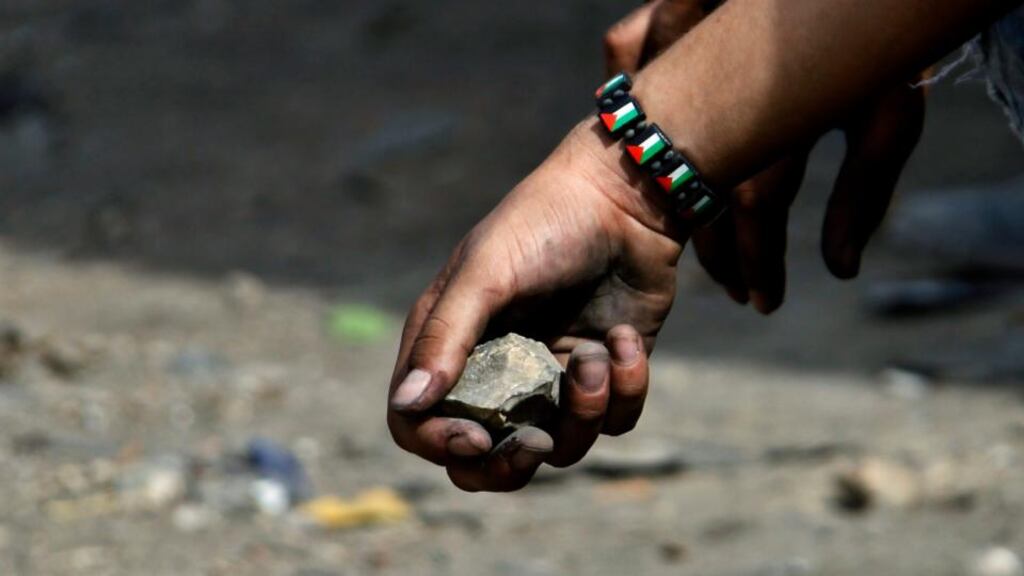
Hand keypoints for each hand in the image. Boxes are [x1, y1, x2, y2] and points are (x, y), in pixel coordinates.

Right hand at [387, 123, 681, 490]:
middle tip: (535, 443)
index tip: (477, 437)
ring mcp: (551, 377)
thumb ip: (446, 338)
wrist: (626, 197)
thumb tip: (408, 404)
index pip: (417, 421)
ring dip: (583, 410)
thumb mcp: (485, 274)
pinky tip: (625, 339)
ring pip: (557, 447)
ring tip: (596, 355)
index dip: (439, 444)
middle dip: (509, 466)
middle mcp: (496, 371)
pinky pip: (614, 421)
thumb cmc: (544, 224)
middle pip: (482, 460)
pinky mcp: (604, 374)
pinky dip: (626, 387)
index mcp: (450, 344)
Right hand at [604, 0, 925, 312]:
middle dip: (711, 248)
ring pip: (648, 126)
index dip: (756, 262)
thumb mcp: (890, 117)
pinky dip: (624, 80)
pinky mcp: (674, 3)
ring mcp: (694, 42)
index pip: (753, 207)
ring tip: (684, 228)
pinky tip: (639, 121)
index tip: (763, 300)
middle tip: (732, 286)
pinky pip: (626, 47)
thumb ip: (863, 191)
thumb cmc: (890, 42)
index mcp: (784, 114)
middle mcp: (727, 84)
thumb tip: (840, 269)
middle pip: (693, 183)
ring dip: (656, 182)